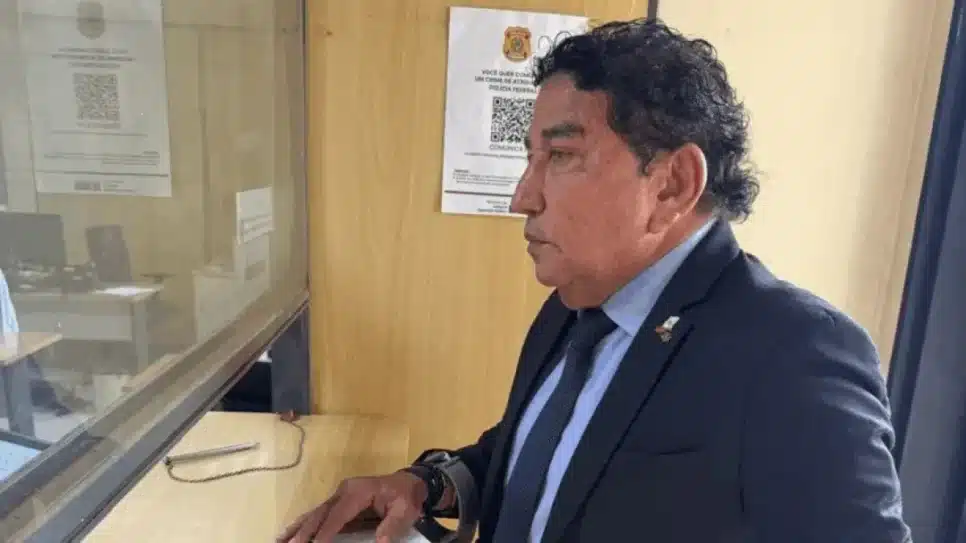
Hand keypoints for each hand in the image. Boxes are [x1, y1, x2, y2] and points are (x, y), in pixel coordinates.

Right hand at [276, 471, 427, 542]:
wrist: (410, 483)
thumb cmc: (407, 497)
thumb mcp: (405, 511)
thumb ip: (392, 526)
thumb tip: (380, 542)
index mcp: (358, 492)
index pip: (337, 514)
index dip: (325, 532)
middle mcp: (344, 491)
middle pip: (320, 514)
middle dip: (304, 532)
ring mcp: (339, 495)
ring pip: (314, 514)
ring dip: (297, 529)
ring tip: (279, 541)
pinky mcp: (338, 503)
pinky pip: (318, 515)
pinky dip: (303, 525)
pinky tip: (289, 534)